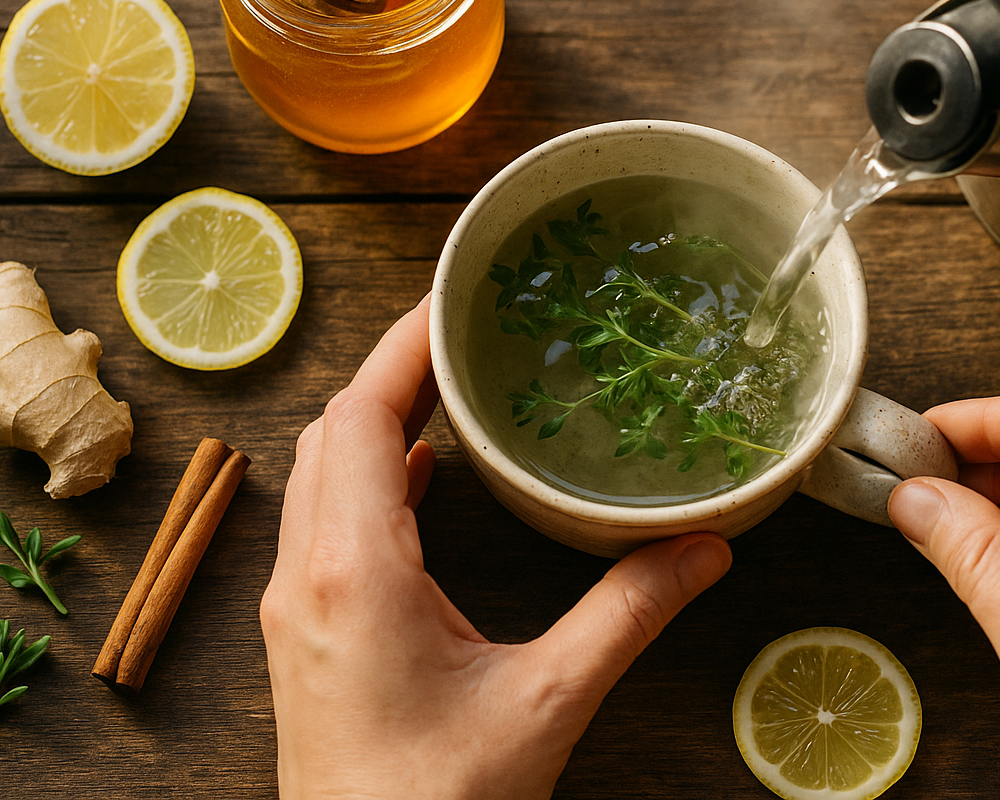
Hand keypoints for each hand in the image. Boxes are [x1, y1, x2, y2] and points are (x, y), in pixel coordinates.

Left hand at [261, 295, 732, 799]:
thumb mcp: (547, 701)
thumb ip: (627, 614)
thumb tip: (704, 547)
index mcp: (353, 569)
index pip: (363, 414)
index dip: (404, 343)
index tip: (456, 298)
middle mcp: (306, 574)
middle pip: (334, 429)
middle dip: (395, 368)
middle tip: (470, 334)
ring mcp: (295, 606)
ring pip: (321, 473)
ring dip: (378, 420)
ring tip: (452, 388)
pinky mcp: (304, 635)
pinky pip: (326, 520)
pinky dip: (371, 477)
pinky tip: (426, 479)